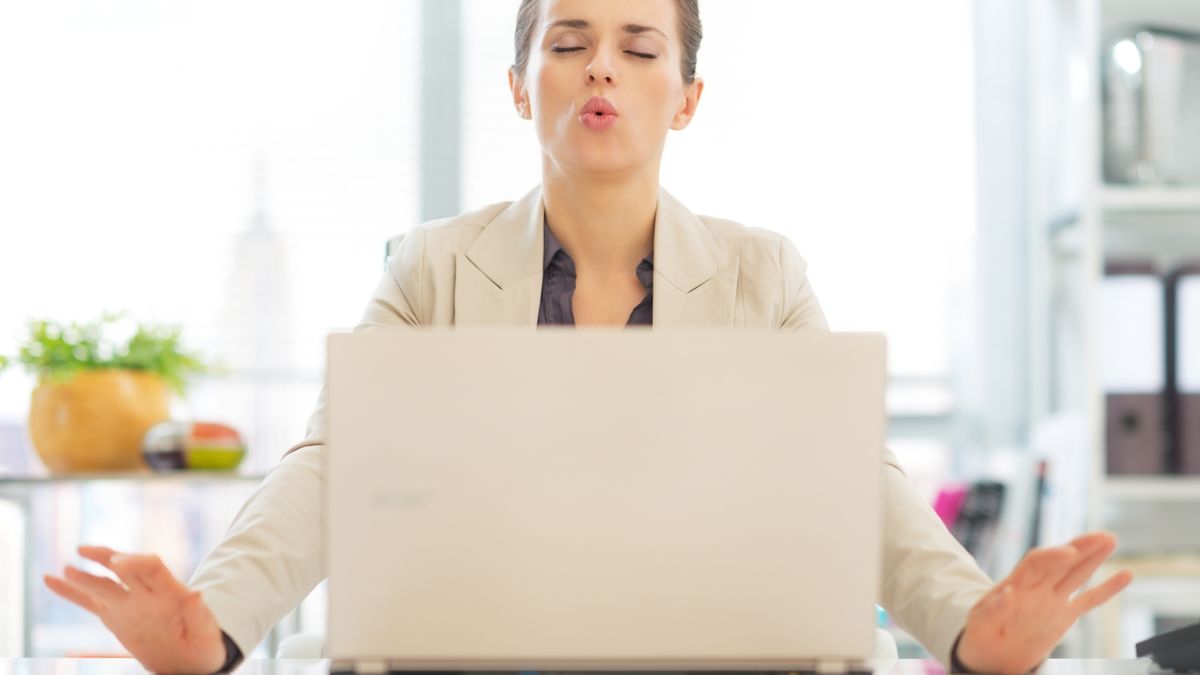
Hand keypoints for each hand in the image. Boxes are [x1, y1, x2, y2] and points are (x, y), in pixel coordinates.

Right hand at [43, 546, 226, 674]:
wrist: (193, 659)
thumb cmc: (204, 644)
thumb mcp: (206, 632)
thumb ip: (199, 614)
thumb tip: (197, 594)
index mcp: (169, 593)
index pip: (151, 567)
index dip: (135, 562)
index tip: (118, 562)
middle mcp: (147, 594)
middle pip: (124, 567)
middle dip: (106, 557)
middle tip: (86, 551)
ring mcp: (129, 604)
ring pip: (103, 583)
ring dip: (85, 575)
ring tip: (66, 568)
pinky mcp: (115, 616)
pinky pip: (89, 602)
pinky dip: (70, 592)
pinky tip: (50, 580)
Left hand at [956, 531, 1132, 673]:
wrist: (991, 653)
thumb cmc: (981, 634)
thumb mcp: (979, 622)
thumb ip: (992, 609)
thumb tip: (1005, 594)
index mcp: (1015, 585)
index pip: (1035, 564)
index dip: (1050, 557)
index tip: (1067, 551)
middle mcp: (1037, 588)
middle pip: (1060, 562)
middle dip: (1079, 547)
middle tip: (1099, 536)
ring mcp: (1052, 600)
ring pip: (1076, 573)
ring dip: (1092, 557)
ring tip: (1109, 539)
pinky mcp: (1064, 615)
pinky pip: (1090, 600)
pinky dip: (1107, 588)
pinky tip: (1125, 574)